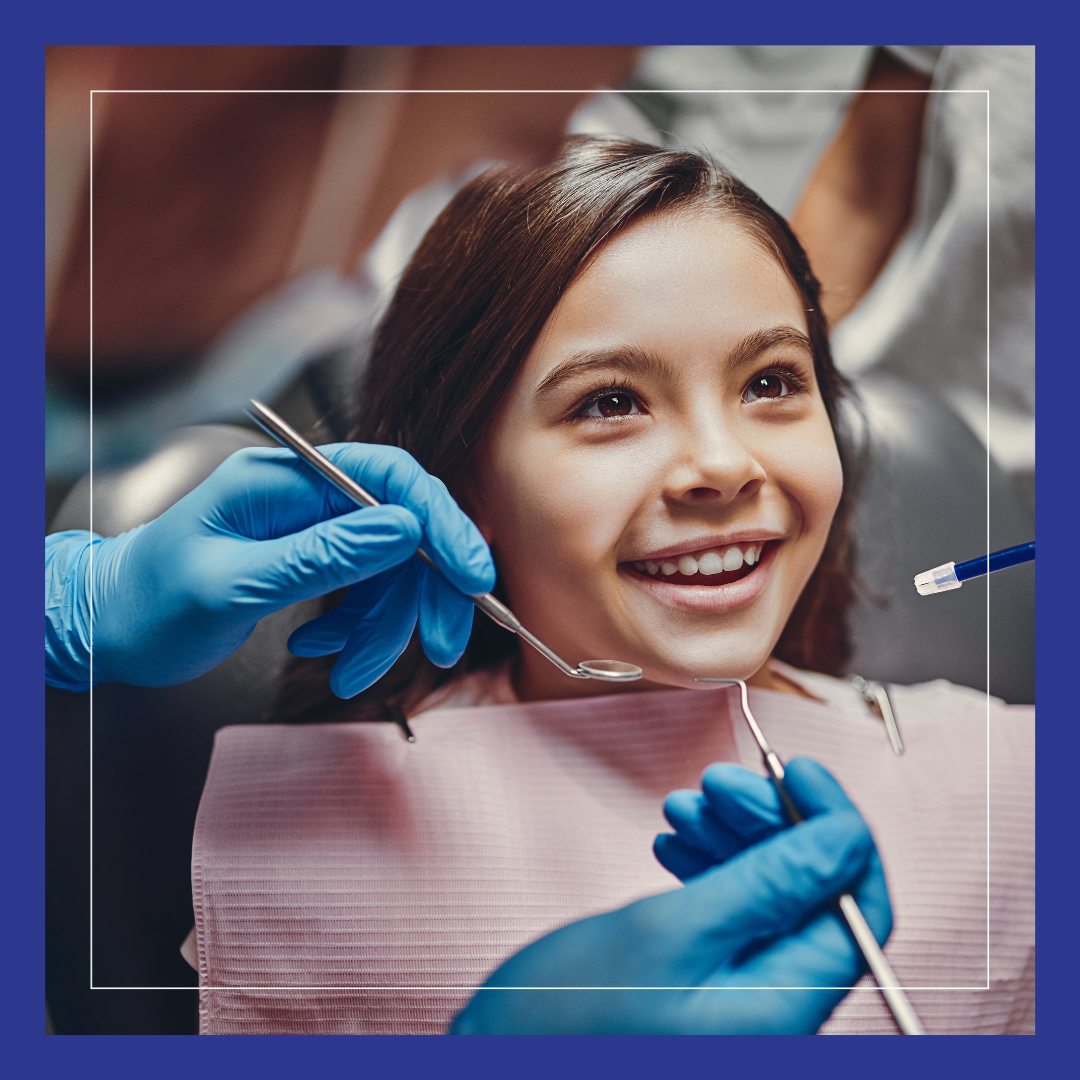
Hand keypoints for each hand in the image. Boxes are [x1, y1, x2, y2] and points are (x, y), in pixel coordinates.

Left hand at [45, 443, 493, 692]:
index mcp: (283, 479)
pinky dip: (356, 630)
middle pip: (401, 529)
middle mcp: (305, 496)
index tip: (472, 574)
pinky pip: (363, 593)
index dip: (440, 521)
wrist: (111, 628)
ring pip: (387, 570)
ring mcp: (311, 528)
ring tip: (352, 674)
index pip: (388, 477)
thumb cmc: (151, 601)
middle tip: (438, 645)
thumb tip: (404, 528)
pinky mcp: (313, 561)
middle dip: (423, 591)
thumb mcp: (235, 582)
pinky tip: (322, 654)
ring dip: (384, 627)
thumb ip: (322, 554)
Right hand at [450, 758, 891, 1033]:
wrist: (500, 1058)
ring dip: (734, 838)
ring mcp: (740, 997)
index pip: (856, 905)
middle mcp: (775, 1007)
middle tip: (717, 780)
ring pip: (768, 895)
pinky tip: (674, 843)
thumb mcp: (668, 934)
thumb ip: (765, 886)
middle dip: (770, 822)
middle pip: (809, 891)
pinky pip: (732, 913)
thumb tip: (843, 838)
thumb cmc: (567, 1021)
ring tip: (684, 807)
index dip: (835, 827)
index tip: (797, 770)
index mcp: (784, 1006)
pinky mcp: (707, 985)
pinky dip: (709, 867)